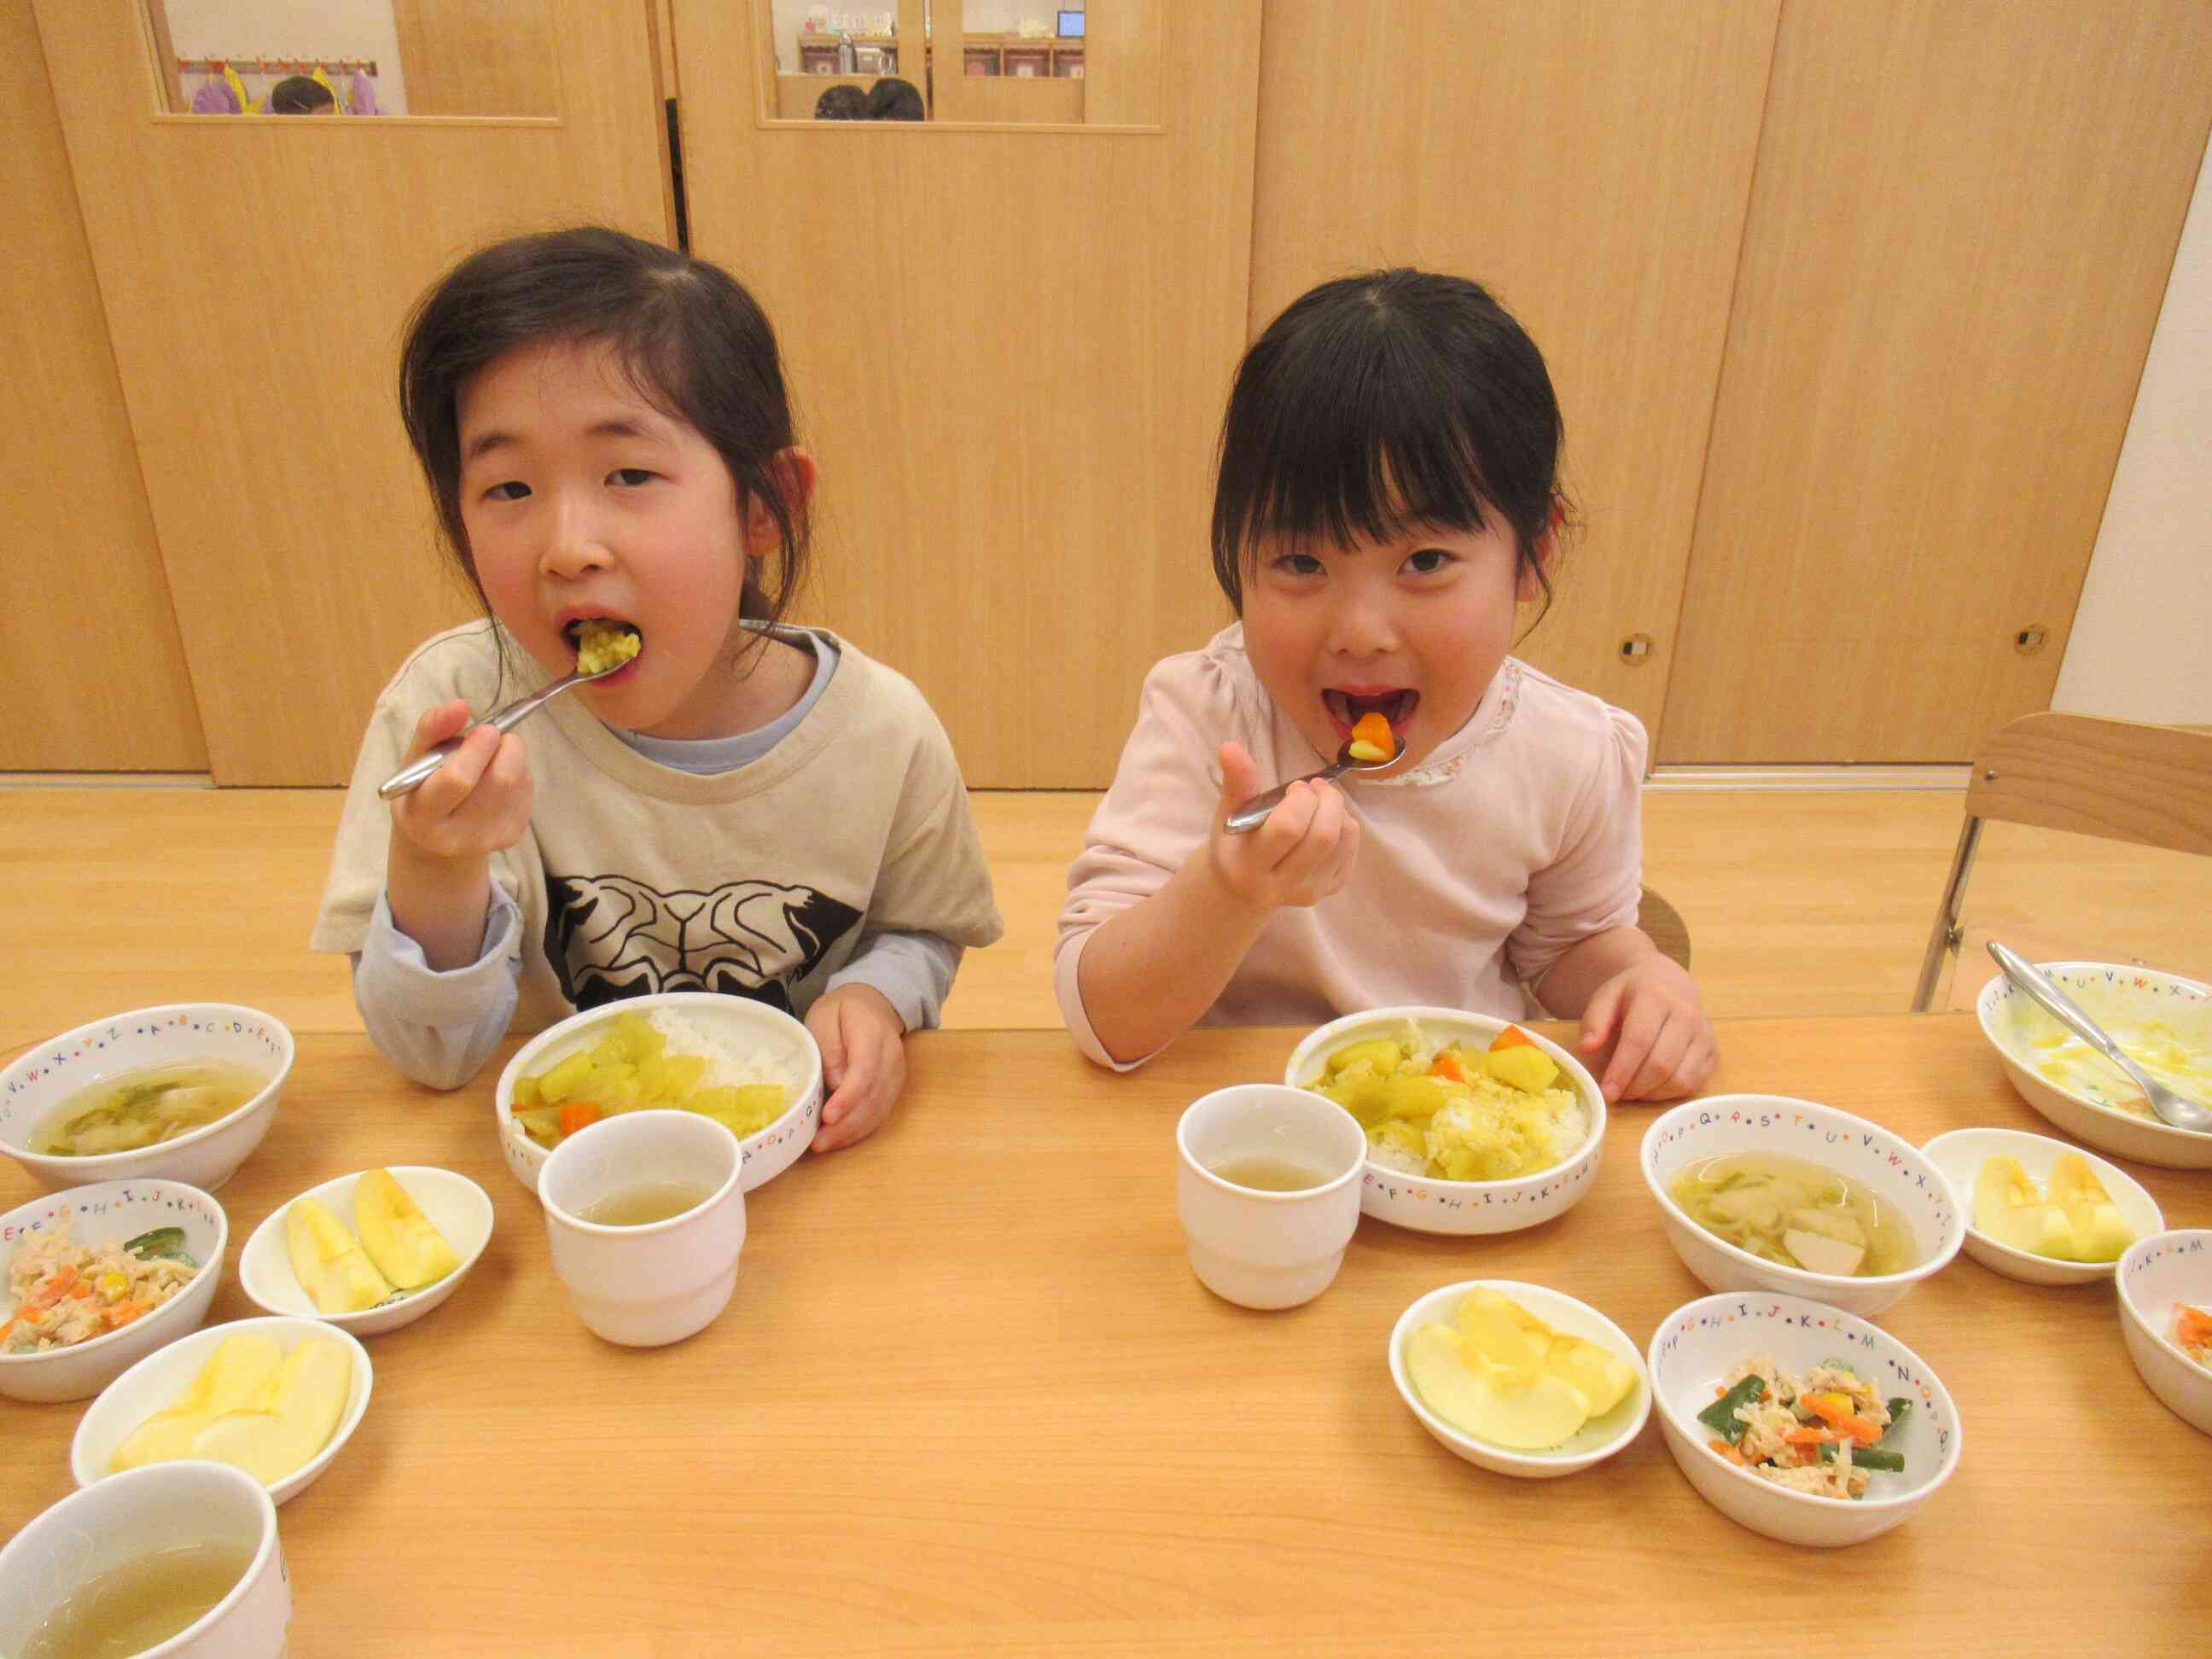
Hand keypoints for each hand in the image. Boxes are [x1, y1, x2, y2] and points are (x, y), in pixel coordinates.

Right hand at [388, 700, 532, 864]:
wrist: (436, 838)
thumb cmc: (421, 789)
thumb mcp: (416, 759)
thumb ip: (433, 728)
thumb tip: (461, 705)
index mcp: (423, 815)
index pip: (458, 780)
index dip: (478, 749)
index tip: (486, 728)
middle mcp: (457, 836)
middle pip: (500, 780)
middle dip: (505, 747)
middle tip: (492, 734)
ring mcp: (488, 840)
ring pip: (519, 782)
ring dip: (512, 757)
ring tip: (490, 757)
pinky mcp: (512, 836)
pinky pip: (527, 791)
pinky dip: (518, 774)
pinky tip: (497, 777)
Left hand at [805, 984, 907, 1152]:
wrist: (874, 1004)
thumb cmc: (843, 1010)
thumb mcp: (825, 1017)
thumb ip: (829, 1047)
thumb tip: (835, 1083)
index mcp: (873, 1034)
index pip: (865, 1071)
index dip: (848, 1097)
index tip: (827, 1116)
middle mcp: (892, 1057)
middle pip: (874, 1097)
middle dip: (845, 1125)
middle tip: (818, 1142)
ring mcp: (896, 1075)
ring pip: (879, 1110)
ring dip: (851, 1132)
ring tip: (824, 1145)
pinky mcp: (893, 1088)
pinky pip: (880, 1113)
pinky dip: (859, 1130)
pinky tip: (839, 1138)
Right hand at [1204, 743, 1361, 912]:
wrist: (1243, 888)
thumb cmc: (1235, 843)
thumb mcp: (1228, 814)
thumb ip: (1236, 783)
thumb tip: (1230, 747)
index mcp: (1249, 868)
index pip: (1289, 829)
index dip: (1300, 799)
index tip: (1294, 788)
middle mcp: (1282, 887)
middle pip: (1323, 837)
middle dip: (1327, 800)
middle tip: (1314, 789)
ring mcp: (1309, 892)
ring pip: (1343, 841)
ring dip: (1339, 810)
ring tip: (1322, 802)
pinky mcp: (1330, 890)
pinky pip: (1352, 850)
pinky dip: (1346, 826)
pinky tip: (1327, 821)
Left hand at [1576, 955, 1715, 1102]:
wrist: (1669, 982)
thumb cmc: (1632, 994)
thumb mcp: (1606, 997)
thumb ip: (1594, 1021)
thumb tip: (1587, 1048)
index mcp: (1656, 997)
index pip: (1639, 1041)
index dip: (1622, 1070)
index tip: (1607, 1092)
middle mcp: (1687, 1014)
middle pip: (1661, 1064)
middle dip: (1636, 1087)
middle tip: (1617, 1095)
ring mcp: (1704, 1034)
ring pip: (1680, 1078)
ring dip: (1653, 1094)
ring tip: (1632, 1091)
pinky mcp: (1713, 1051)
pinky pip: (1694, 1083)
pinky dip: (1670, 1093)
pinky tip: (1652, 1088)